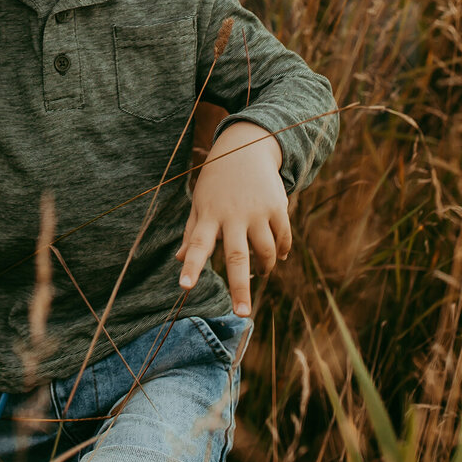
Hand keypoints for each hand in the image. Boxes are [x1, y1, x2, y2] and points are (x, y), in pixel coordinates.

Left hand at [176, 121, 289, 317]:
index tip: (184, 286)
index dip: (191, 266)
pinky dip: (281, 252)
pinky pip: (282, 238)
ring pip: (264, 251)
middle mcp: (232, 215)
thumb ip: (191, 232)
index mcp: (208, 215)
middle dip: (240, 287)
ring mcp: (256, 211)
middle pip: (236, 256)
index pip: (195, 244)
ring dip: (265, 268)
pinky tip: (278, 258)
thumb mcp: (200, 201)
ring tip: (262, 273)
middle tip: (242, 314)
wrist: (246, 147)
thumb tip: (179, 260)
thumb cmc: (216, 181)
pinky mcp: (276, 206)